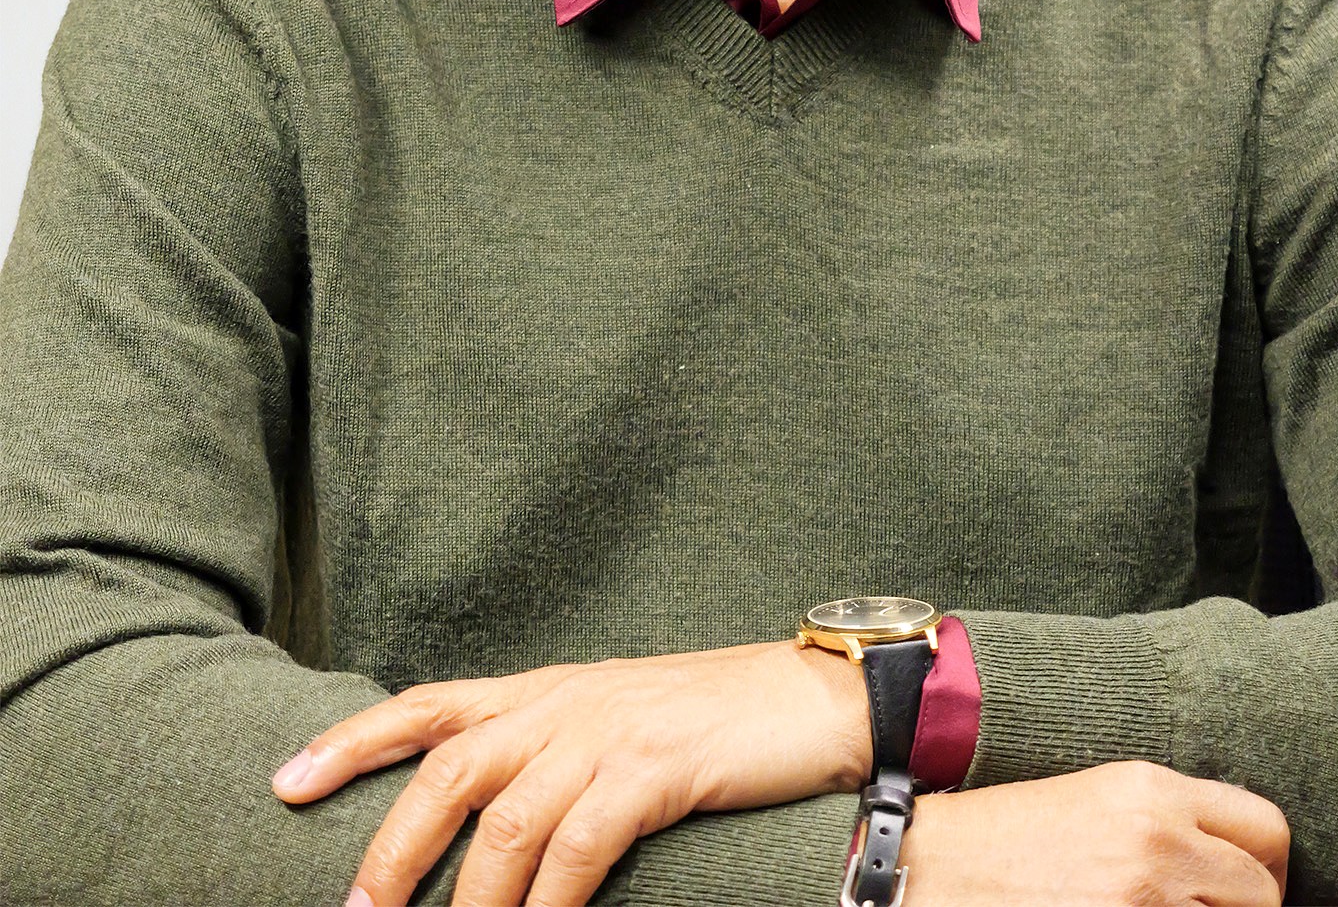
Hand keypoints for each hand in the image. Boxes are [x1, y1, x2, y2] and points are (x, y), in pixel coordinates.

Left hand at [271, 639, 869, 906]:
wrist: (814, 696)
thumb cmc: (713, 725)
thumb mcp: (615, 724)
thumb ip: (549, 755)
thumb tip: (486, 821)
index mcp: (546, 690)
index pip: (429, 705)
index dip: (353, 740)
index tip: (285, 780)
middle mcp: (565, 701)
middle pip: (448, 766)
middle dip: (390, 848)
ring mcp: (609, 729)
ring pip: (505, 819)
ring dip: (465, 902)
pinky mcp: (657, 765)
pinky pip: (580, 843)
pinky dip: (548, 903)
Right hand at [900, 760, 1289, 905]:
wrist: (928, 866)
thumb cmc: (1004, 837)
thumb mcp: (1092, 802)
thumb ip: (1163, 820)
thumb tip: (1226, 861)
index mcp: (1151, 789)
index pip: (1267, 827)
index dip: (1267, 867)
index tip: (1246, 887)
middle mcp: (1158, 841)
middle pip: (1262, 891)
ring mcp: (1143, 900)